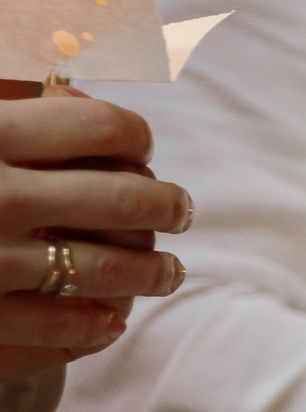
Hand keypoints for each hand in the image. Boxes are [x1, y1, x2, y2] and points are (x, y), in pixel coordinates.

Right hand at [0, 91, 192, 384]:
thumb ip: (10, 111)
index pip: (97, 127)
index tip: (141, 148)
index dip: (133, 136)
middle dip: (165, 206)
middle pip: (120, 200)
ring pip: (108, 270)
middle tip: (182, 211)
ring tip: (170, 271)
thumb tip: (69, 83)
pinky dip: (95, 327)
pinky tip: (109, 322)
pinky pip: (64, 329)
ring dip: (152, 273)